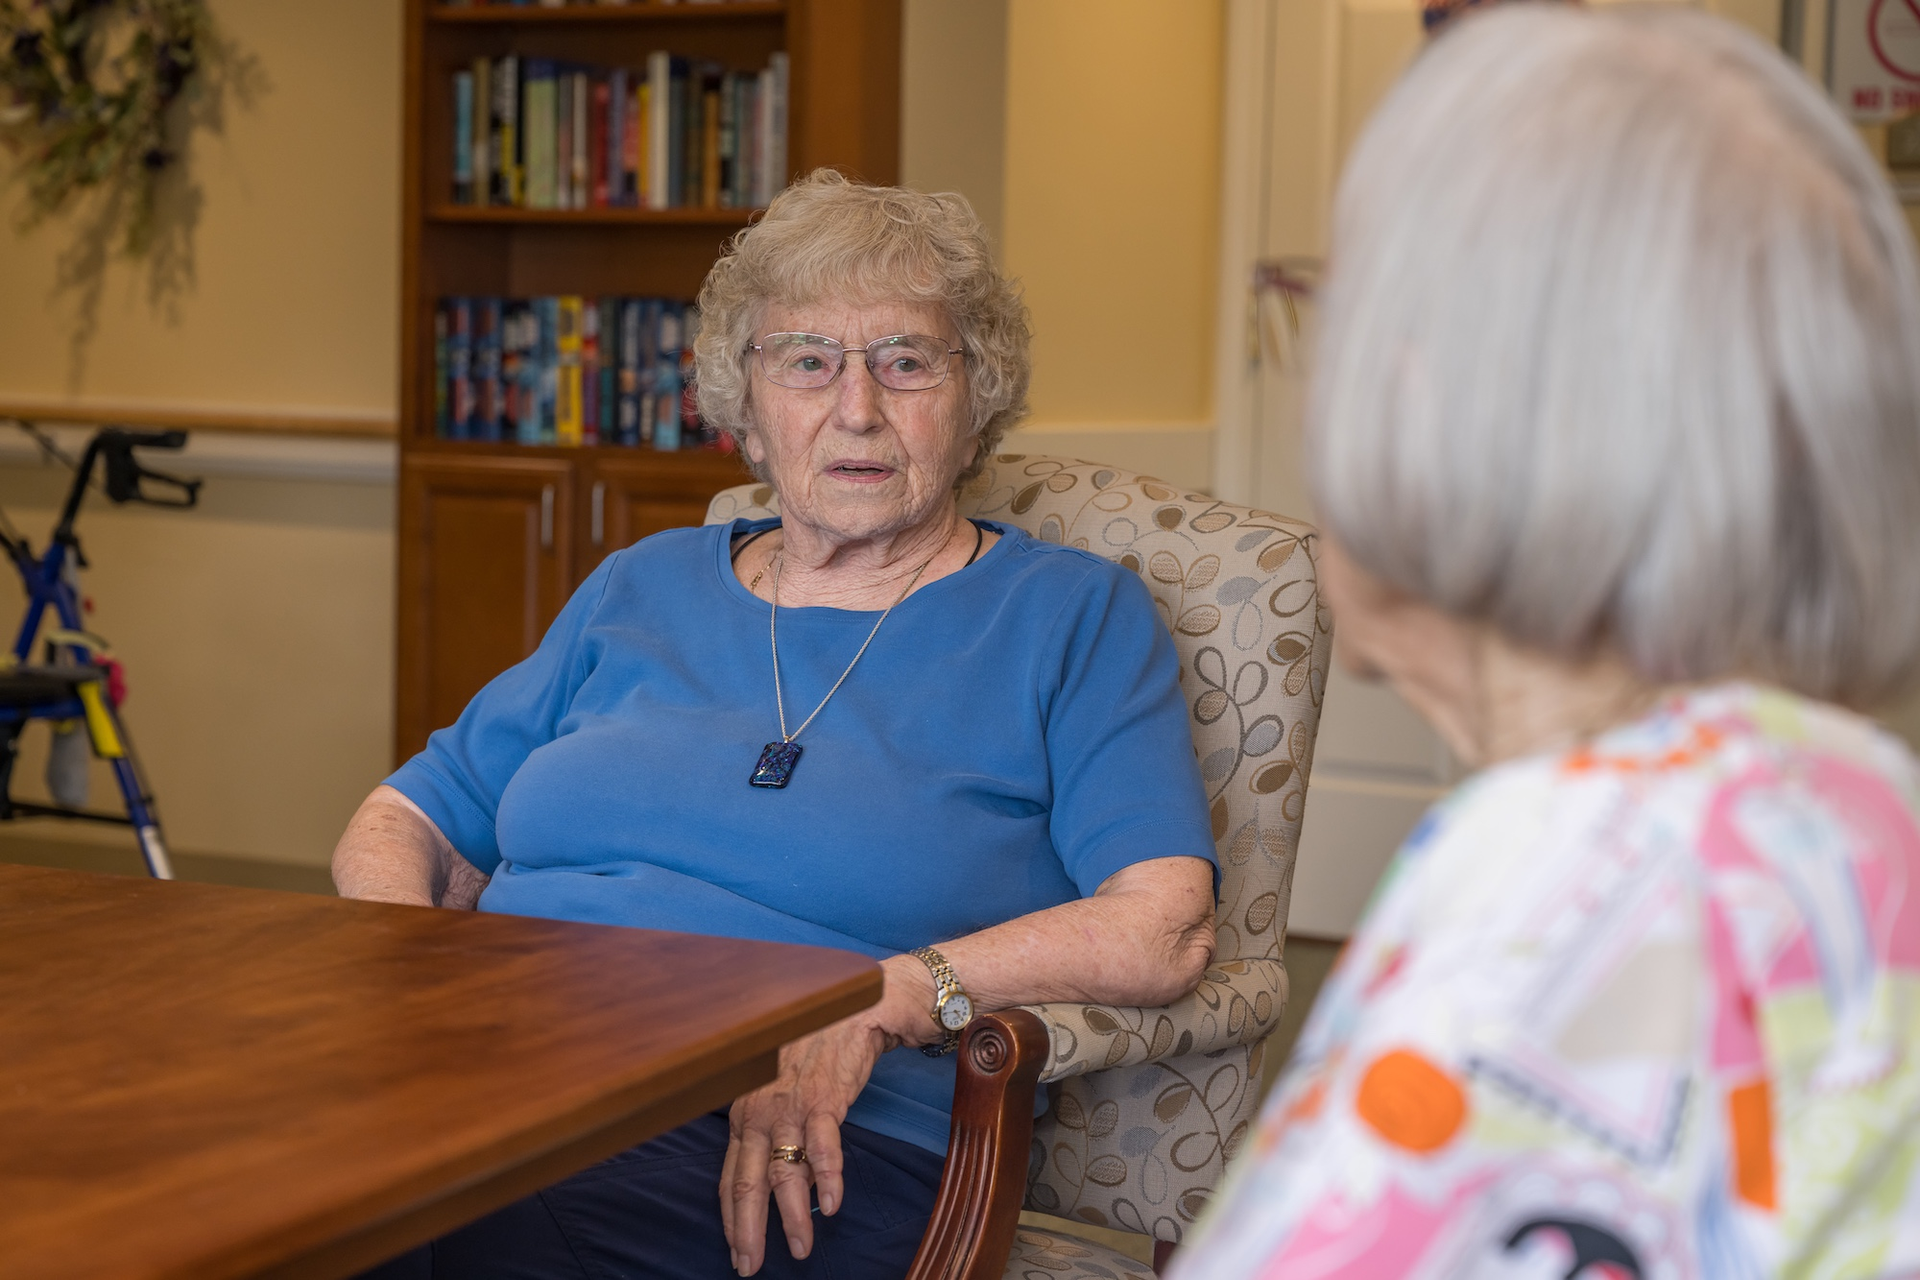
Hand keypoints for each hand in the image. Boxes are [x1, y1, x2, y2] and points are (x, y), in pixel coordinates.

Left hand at [719, 957, 937, 1274]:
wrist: (852, 1012)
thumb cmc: (816, 1052)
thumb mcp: (782, 1092)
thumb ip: (778, 1136)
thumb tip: (783, 1183)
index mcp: (746, 1113)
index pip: (730, 1177)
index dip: (731, 1218)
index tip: (736, 1251)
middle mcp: (761, 1113)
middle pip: (748, 1183)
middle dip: (748, 1231)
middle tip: (750, 1266)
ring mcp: (791, 1108)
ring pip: (786, 1174)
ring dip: (793, 1217)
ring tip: (802, 1249)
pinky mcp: (825, 1101)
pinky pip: (824, 1149)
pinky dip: (828, 1180)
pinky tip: (832, 1206)